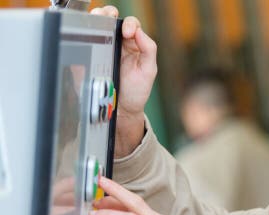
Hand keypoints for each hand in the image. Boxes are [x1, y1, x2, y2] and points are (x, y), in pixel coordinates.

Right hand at [90, 6, 156, 156]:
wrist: (120, 108)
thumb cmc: (135, 90)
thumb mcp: (148, 71)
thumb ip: (148, 50)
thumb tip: (139, 31)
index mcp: (133, 44)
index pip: (130, 24)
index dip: (129, 23)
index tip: (127, 33)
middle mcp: (117, 42)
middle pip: (111, 18)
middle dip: (108, 13)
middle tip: (108, 18)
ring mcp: (100, 47)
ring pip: (95, 24)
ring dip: (95, 17)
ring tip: (96, 20)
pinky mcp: (87, 54)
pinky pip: (82, 37)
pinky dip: (81, 29)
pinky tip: (85, 31)